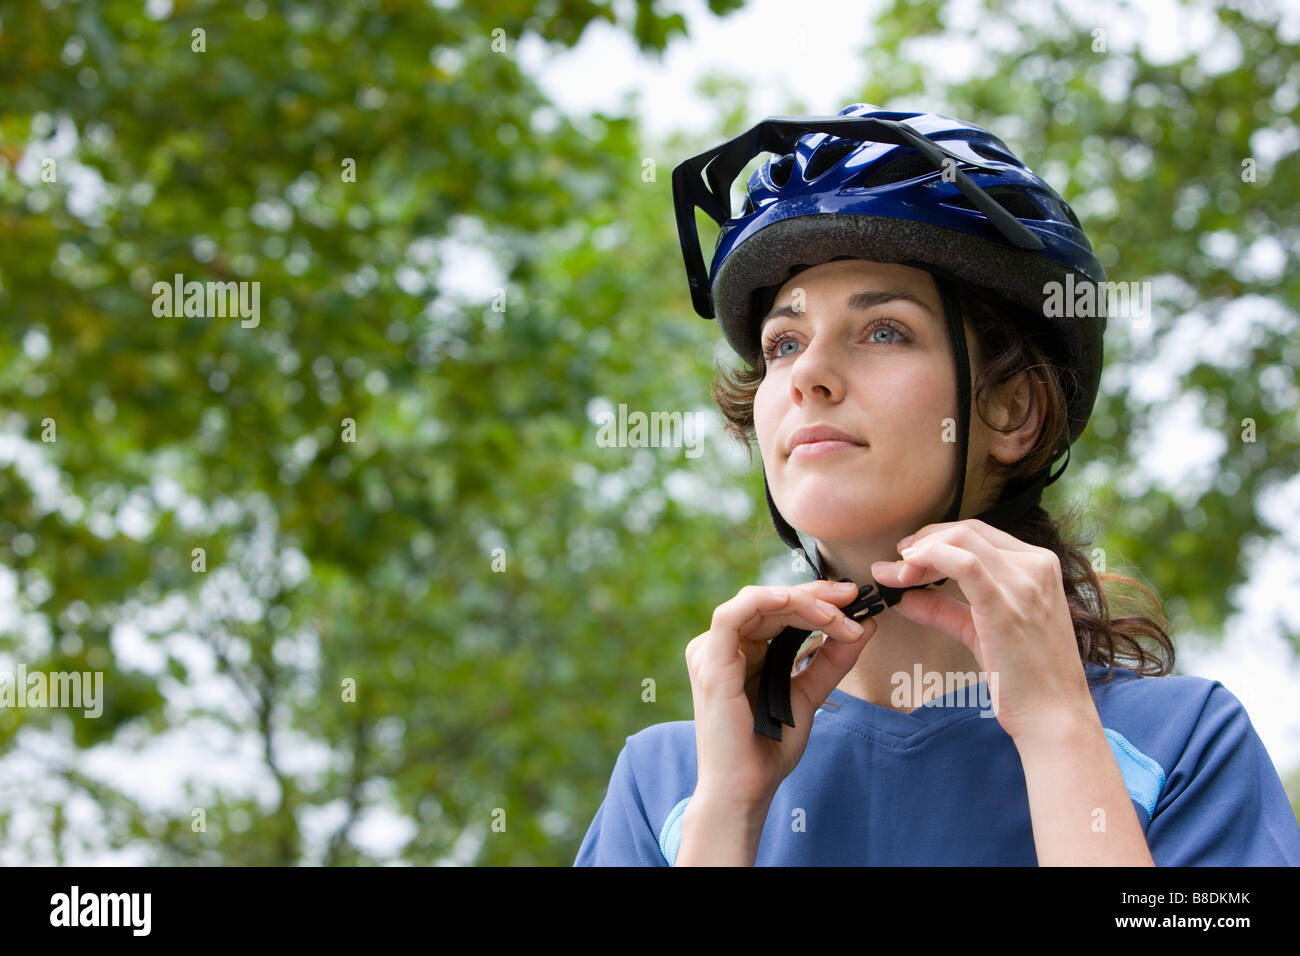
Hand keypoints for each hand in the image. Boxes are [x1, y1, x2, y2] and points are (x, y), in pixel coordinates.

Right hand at [685, 580, 876, 809]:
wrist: (746, 788)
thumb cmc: (770, 748)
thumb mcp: (809, 694)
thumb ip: (832, 660)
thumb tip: (865, 626)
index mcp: (739, 651)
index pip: (778, 610)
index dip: (816, 599)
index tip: (855, 601)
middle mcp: (722, 646)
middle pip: (770, 601)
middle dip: (815, 597)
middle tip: (853, 600)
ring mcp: (712, 652)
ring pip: (756, 602)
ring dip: (801, 602)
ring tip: (837, 616)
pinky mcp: (710, 661)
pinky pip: (733, 615)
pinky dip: (766, 601)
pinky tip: (797, 604)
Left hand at [869, 518, 1093, 742]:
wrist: (1054, 717)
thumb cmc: (1024, 679)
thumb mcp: (981, 632)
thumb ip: (945, 610)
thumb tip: (904, 597)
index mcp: (1038, 565)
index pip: (978, 534)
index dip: (936, 540)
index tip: (908, 558)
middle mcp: (1036, 566)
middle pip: (966, 532)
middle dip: (923, 542)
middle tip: (896, 566)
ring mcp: (1024, 582)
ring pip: (961, 540)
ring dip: (920, 553)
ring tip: (897, 574)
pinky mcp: (1006, 605)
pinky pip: (964, 564)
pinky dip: (930, 560)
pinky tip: (907, 575)